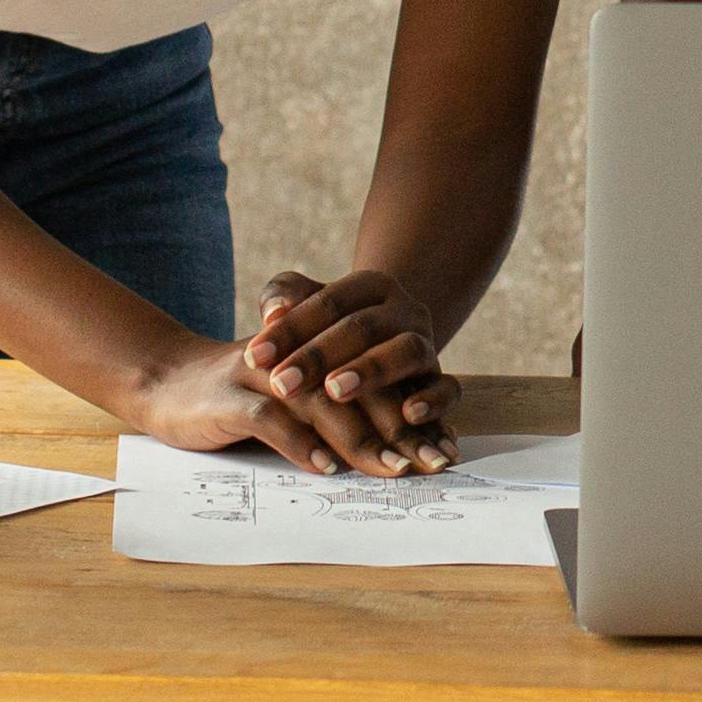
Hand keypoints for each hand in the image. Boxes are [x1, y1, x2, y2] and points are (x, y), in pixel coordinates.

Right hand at [129, 328, 404, 475]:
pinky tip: (325, 467)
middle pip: (357, 391)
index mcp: (317, 351)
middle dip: (398, 429)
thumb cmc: (239, 397)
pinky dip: (301, 444)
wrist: (165, 382)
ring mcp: (262, 374)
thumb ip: (335, 413)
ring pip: (321, 404)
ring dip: (360, 440)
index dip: (409, 414)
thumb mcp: (290, 398)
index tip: (440, 449)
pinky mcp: (229, 397)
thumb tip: (394, 450)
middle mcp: (295, 357)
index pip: (374, 382)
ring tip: (392, 469)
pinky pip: (271, 418)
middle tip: (428, 464)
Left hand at [237, 268, 462, 471]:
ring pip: (407, 351)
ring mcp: (426, 344)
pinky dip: (433, 400)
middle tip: (281, 384)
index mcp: (370, 287)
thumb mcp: (307, 307)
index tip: (253, 357)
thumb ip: (283, 299)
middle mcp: (403, 311)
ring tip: (334, 391)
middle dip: (318, 356)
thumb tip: (272, 312)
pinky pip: (449, 388)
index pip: (328, 302)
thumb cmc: (332, 329)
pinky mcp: (441, 379)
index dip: (290, 329)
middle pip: (364, 327)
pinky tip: (409, 414)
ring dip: (371, 371)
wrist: (388, 342)